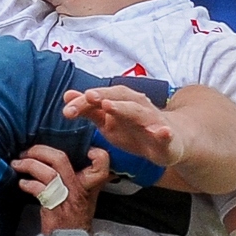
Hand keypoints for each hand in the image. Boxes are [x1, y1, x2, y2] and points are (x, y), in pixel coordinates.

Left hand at [14, 145, 109, 233]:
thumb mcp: (85, 195)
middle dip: (39, 150)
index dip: (97, 154)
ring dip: (28, 164)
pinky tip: (22, 184)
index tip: (85, 149)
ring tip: (17, 164)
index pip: (101, 163)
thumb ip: (80, 176)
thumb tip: (65, 156)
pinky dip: (28, 184)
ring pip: (48, 173)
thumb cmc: (75, 217)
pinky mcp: (53, 209)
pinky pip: (39, 190)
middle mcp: (79, 189)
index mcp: (89, 184)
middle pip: (60, 159)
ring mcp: (66, 198)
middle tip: (26, 151)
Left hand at [63, 87, 190, 168]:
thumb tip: (67, 96)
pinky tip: (162, 132)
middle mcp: (137, 106)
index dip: (84, 101)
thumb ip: (88, 109)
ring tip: (109, 107)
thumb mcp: (107, 121)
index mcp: (121, 101)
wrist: (169, 140)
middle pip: (119, 98)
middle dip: (103, 96)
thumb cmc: (133, 128)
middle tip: (89, 96)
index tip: (68, 109)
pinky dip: (164, 132)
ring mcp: (152, 120)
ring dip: (125, 108)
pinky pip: (165, 133)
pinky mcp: (166, 137)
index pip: (101, 97)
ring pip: (139, 112)